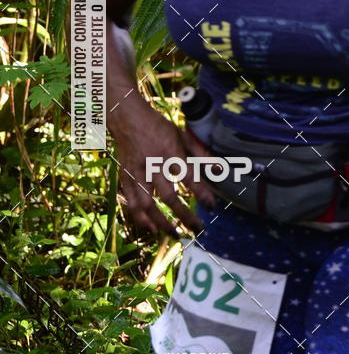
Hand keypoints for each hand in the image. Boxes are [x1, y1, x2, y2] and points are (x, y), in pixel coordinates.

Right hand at [113, 104, 215, 236]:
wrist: (127, 119)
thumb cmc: (159, 127)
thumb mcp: (182, 134)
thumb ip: (201, 153)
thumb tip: (219, 170)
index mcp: (170, 151)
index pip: (189, 177)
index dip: (201, 193)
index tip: (212, 207)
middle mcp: (153, 164)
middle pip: (169, 196)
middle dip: (184, 215)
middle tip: (198, 229)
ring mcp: (137, 173)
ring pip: (147, 204)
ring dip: (162, 222)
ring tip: (175, 234)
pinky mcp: (125, 177)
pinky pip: (131, 202)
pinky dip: (140, 217)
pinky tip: (152, 228)